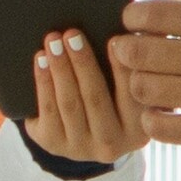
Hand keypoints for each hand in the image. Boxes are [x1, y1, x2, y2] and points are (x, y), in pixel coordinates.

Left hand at [21, 27, 140, 163]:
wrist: (85, 129)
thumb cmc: (115, 94)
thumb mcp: (132, 86)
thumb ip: (136, 65)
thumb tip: (130, 32)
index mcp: (139, 129)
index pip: (131, 95)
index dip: (121, 68)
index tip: (113, 40)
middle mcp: (112, 145)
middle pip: (95, 98)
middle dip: (82, 63)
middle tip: (72, 33)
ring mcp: (80, 148)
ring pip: (68, 104)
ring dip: (59, 69)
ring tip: (53, 41)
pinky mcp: (54, 145)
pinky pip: (47, 110)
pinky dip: (43, 82)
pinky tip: (41, 60)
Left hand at [107, 0, 180, 154]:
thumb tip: (151, 3)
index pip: (151, 14)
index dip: (132, 17)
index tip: (133, 22)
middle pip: (138, 53)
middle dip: (125, 49)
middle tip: (128, 51)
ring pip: (142, 88)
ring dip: (139, 83)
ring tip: (151, 79)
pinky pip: (155, 125)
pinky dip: (152, 117)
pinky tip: (163, 108)